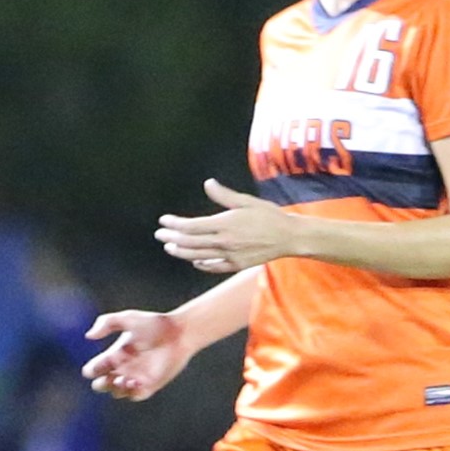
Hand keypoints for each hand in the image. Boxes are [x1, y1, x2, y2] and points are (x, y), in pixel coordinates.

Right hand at [81, 310, 193, 401]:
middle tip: (111, 375)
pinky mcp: (150, 385)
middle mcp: (122, 368)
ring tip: (124, 379)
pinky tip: (135, 382)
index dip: (93, 370)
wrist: (179, 333)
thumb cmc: (154, 324)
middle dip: (102, 384)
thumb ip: (106, 323)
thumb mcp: (128, 318)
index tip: (103, 362)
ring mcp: (135, 378)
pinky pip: (135, 396)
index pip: (93, 370)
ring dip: (116, 389)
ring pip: (116, 393)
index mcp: (113, 355)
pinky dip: (132, 393)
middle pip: (101, 385)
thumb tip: (89, 336)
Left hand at [155, 180, 298, 273]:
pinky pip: (213, 267)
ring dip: (180, 252)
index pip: (191, 226)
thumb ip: (224, 195)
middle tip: (159, 234)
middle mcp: (224, 242)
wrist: (290, 237)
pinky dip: (201, 264)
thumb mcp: (247, 201)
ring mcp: (229, 256)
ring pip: (197, 256)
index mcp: (225, 224)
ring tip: (169, 247)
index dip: (174, 224)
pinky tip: (193, 261)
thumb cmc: (269, 216)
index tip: (163, 220)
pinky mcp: (236, 265)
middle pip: (189, 242)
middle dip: (171, 238)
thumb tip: (208, 183)